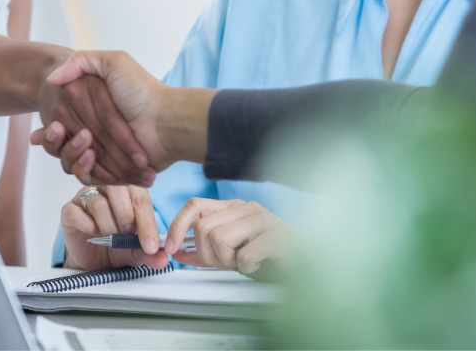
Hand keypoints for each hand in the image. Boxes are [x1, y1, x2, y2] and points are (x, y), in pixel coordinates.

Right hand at [34, 51, 215, 182]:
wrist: (166, 119)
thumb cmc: (141, 89)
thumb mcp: (114, 62)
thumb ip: (81, 61)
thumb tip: (52, 78)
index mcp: (90, 109)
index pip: (60, 122)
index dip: (51, 128)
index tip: (53, 125)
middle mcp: (93, 131)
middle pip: (61, 145)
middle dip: (57, 141)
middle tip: (61, 131)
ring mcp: (101, 152)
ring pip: (69, 162)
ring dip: (71, 154)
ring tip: (85, 144)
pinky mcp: (111, 170)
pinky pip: (87, 176)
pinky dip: (85, 169)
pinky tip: (90, 156)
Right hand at [61, 184, 168, 271]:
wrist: (94, 258)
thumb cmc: (117, 246)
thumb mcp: (136, 251)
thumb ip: (149, 253)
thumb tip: (163, 259)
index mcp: (129, 192)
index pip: (141, 199)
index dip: (147, 223)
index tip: (150, 245)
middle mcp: (107, 189)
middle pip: (118, 190)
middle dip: (126, 216)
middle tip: (127, 235)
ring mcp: (86, 197)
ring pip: (98, 202)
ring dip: (107, 225)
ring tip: (110, 238)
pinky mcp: (69, 209)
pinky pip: (75, 212)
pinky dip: (86, 226)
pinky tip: (92, 234)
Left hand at [165, 198, 296, 280]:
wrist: (305, 263)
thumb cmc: (269, 257)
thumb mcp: (231, 254)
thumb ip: (204, 252)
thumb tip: (176, 252)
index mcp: (234, 208)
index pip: (195, 205)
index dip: (177, 226)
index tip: (170, 248)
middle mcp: (246, 207)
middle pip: (204, 228)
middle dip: (208, 255)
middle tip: (227, 263)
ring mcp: (262, 219)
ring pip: (219, 239)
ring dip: (227, 261)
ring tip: (244, 263)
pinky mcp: (275, 235)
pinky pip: (244, 256)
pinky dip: (247, 269)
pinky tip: (258, 266)